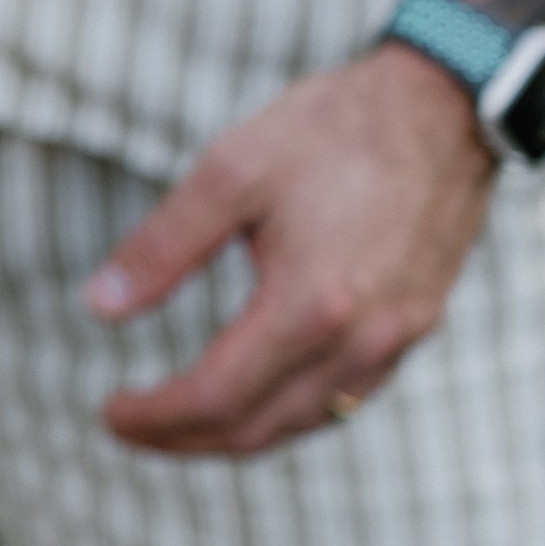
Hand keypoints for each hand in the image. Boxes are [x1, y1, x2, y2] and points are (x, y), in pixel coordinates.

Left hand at [84, 43, 497, 453]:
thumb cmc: (332, 129)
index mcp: (310, 304)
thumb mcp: (229, 172)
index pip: (216, 395)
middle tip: (128, 429)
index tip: (108, 414)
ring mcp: (398, 338)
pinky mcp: (416, 325)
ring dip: (236, 435)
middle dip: (185, 440)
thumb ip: (161, 246)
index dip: (156, 416)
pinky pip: (345, 398)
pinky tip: (253, 394)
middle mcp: (361, 338)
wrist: (444, 105)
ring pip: (305, 421)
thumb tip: (100, 306)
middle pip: (259, 427)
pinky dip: (288, 412)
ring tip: (178, 422)